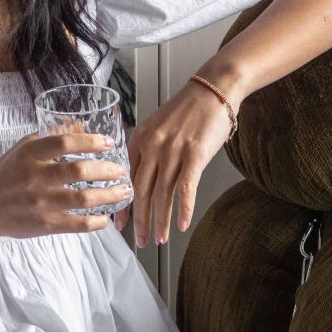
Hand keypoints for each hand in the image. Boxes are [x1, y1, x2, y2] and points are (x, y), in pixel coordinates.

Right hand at [0, 125, 129, 238]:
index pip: (65, 142)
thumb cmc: (6, 173)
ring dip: (109, 195)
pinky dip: (97, 222)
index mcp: (31, 154)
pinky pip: (78, 224)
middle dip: (107, 170)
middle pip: (79, 170)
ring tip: (124, 192)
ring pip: (83, 198)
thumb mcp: (24, 148)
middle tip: (121, 170)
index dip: (91, 141)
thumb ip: (51, 137)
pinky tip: (106, 218)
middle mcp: (36, 177)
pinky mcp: (45, 224)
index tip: (109, 143)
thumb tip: (82, 127)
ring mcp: (41, 202)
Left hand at [125, 68, 242, 245]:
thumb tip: (139, 179)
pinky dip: (184, 209)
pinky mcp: (195, 154)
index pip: (126, 179)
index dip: (122, 205)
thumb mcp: (156, 127)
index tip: (118, 225)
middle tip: (140, 241)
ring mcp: (173, 151)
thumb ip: (146, 150)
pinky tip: (183, 225)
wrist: (212, 91)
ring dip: (161, 221)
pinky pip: (186, 188)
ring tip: (160, 240)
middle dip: (139, 220)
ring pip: (162, 194)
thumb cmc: (186, 111)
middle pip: (142, 191)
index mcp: (139, 140)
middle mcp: (152, 146)